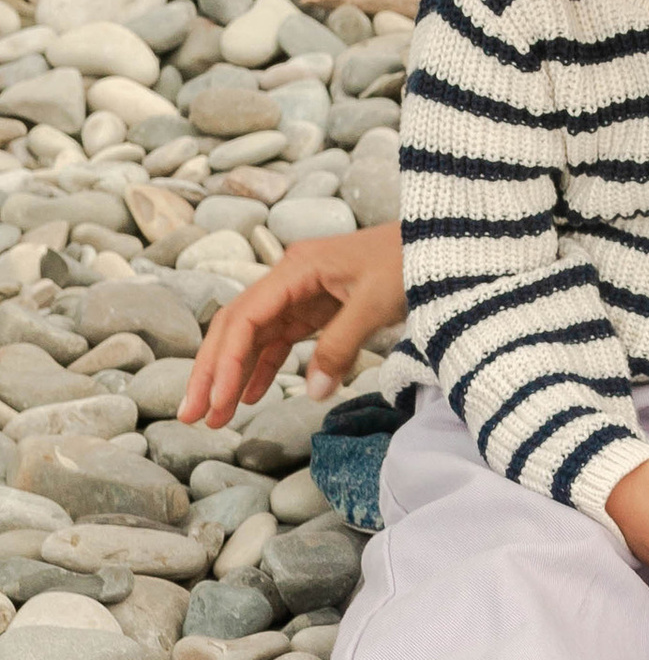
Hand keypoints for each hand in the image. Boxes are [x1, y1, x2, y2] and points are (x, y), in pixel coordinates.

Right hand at [180, 224, 405, 425]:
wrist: (445, 242)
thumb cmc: (413, 261)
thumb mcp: (377, 304)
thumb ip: (342, 347)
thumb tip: (314, 392)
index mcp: (296, 268)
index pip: (244, 318)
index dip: (226, 362)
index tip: (217, 401)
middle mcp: (290, 277)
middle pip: (236, 327)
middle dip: (212, 372)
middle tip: (192, 416)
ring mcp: (302, 292)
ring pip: (253, 337)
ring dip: (232, 375)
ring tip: (215, 417)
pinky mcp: (317, 306)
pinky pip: (280, 339)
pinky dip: (263, 367)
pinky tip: (249, 397)